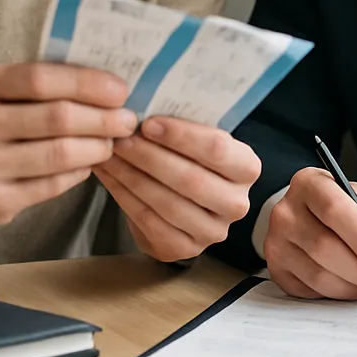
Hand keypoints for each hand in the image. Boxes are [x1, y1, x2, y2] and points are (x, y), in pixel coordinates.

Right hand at [0, 63, 135, 229]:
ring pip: (59, 154)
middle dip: (103, 118)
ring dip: (97, 147)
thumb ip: (37, 81)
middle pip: (57, 118)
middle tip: (128, 119)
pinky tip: (88, 164)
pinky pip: (51, 185)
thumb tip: (106, 80)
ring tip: (113, 141)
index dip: (88, 83)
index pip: (42, 78)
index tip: (120, 89)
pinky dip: (79, 172)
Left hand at [94, 116, 260, 262]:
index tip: (148, 123)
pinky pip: (150, 222)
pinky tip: (111, 177)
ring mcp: (212, 231)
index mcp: (247, 168)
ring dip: (132, 175)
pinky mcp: (184, 249)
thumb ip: (183, 127)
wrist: (189, 201)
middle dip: (149, 156)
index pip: (216, 149)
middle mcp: (237, 204)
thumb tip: (144, 107)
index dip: (180, 136)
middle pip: (190, 179)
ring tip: (109, 154)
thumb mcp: (199, 139)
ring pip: (167, 202)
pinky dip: (124, 196)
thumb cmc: (192, 158)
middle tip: (120, 139)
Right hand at [263, 166, 356, 299]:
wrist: (315, 220)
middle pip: (324, 247)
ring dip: (353, 285)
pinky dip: (338, 294)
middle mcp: (286, 211)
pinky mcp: (276, 270)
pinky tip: (348, 281)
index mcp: (310, 183)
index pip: (334, 210)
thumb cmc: (348, 209)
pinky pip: (311, 293)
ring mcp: (276, 242)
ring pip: (319, 276)